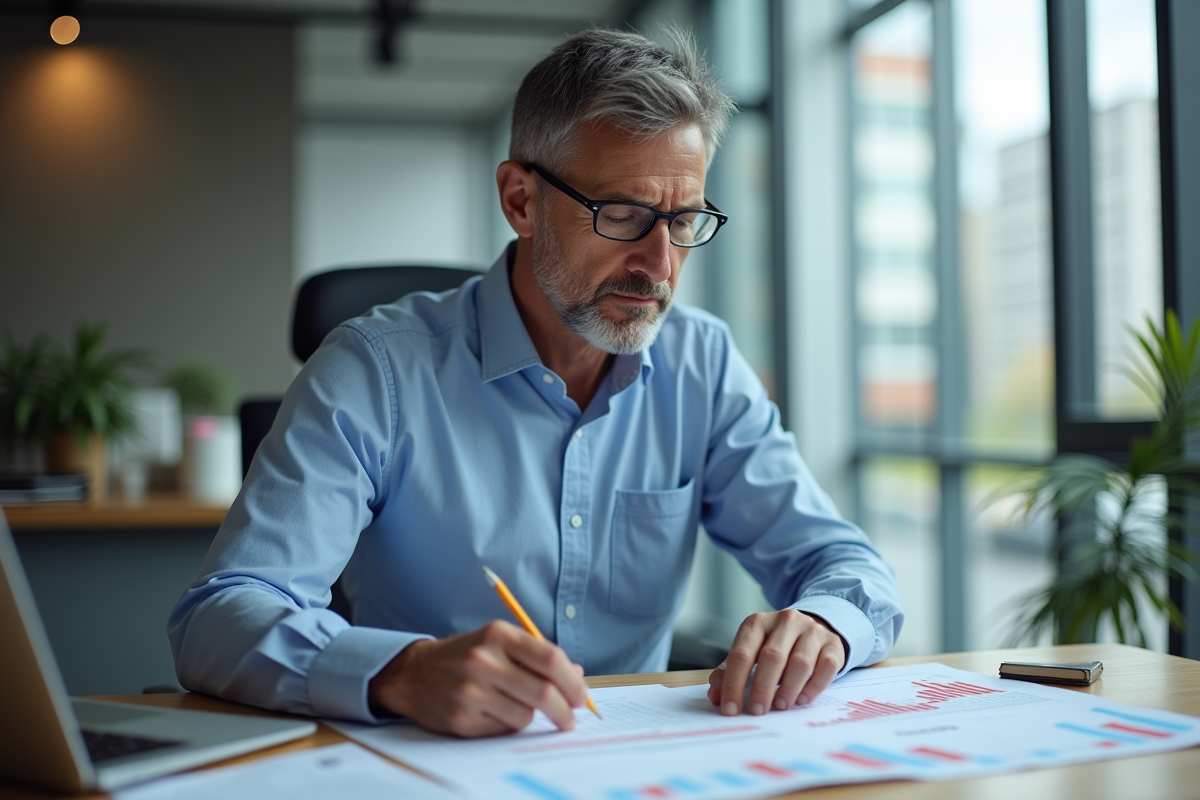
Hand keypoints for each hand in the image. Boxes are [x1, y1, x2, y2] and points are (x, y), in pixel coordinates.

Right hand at [367, 621, 589, 736]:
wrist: (413, 673)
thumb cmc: (465, 656)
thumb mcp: (498, 642)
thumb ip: (536, 655)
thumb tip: (577, 674)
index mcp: (498, 635)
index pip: (550, 658)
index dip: (572, 681)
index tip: (580, 696)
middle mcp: (483, 660)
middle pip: (543, 692)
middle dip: (564, 710)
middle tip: (569, 718)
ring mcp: (470, 691)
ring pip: (525, 715)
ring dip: (531, 716)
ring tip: (517, 706)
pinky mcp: (461, 718)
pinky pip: (503, 729)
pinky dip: (508, 724)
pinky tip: (495, 712)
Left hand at [707, 609, 846, 715]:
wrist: (813, 627)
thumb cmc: (775, 645)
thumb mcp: (751, 651)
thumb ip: (730, 672)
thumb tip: (715, 696)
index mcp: (757, 623)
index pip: (742, 654)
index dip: (734, 683)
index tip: (731, 708)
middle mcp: (785, 621)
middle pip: (772, 657)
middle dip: (762, 688)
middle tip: (757, 711)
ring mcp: (811, 630)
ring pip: (800, 662)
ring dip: (788, 689)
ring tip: (780, 706)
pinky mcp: (833, 643)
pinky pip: (826, 667)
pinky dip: (813, 687)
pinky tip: (802, 699)